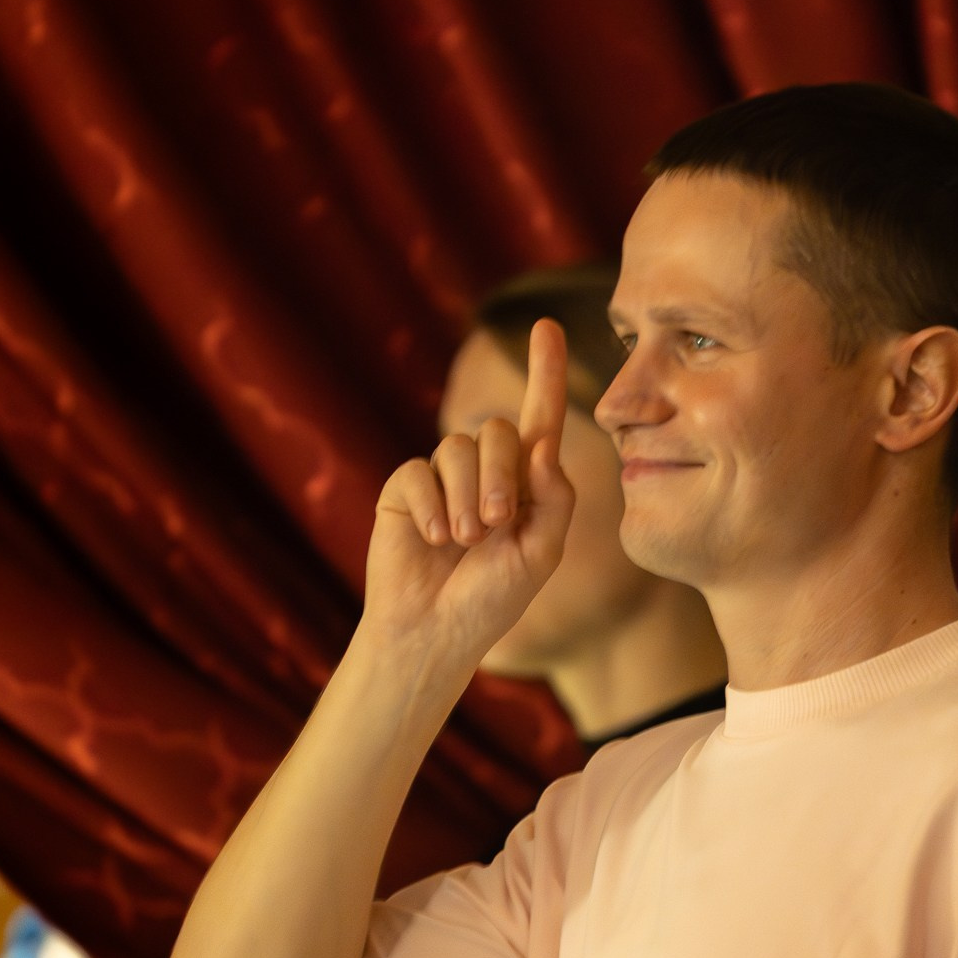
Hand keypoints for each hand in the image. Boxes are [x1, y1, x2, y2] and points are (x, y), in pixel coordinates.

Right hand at [364, 315, 574, 666]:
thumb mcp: (541, 551)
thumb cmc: (493, 598)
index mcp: (524, 481)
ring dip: (466, 498)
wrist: (436, 632)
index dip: (544, 372)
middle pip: (496, 431)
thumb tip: (544, 444)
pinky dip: (431, 507)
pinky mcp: (403, 489)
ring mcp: (440, 477)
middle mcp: (482, 470)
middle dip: (499, 476)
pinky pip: (418, 472)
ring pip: (456, 448)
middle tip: (493, 526)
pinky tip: (435, 540)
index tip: (546, 325)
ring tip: (464, 541)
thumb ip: (554, 497)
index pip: (538, 418)